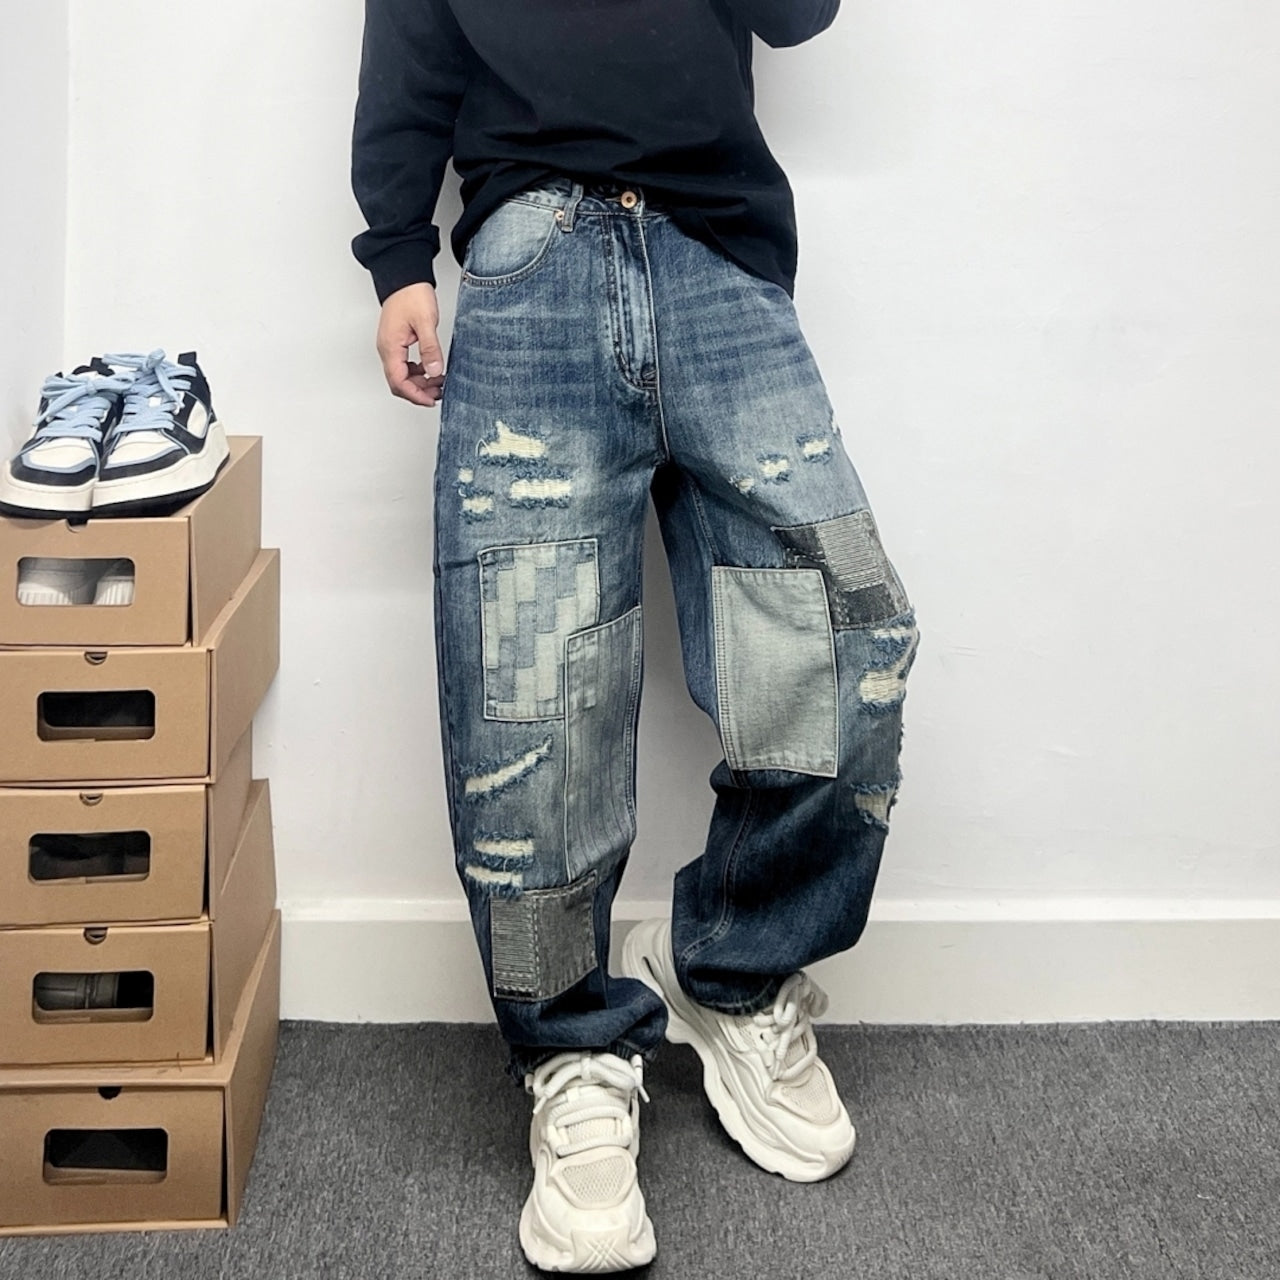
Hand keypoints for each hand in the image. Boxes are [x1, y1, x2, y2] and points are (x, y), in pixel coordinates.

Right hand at [376, 282, 445, 406]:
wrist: (405, 277)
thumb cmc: (411, 294)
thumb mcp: (425, 322)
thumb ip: (430, 348)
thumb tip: (434, 372)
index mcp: (390, 347)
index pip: (398, 382)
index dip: (415, 395)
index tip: (431, 400)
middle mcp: (387, 349)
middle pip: (398, 383)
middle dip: (418, 392)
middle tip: (439, 392)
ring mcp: (390, 347)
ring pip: (401, 375)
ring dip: (419, 383)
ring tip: (439, 382)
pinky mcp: (396, 343)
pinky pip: (405, 366)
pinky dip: (418, 373)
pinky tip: (432, 369)